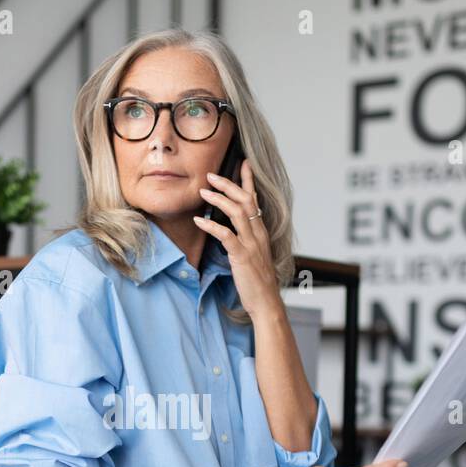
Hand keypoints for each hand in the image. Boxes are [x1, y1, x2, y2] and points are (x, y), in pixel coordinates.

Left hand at [193, 159, 279, 318]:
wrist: (267, 303)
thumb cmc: (258, 282)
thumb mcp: (254, 256)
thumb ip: (246, 241)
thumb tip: (232, 232)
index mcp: (261, 232)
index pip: (255, 200)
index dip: (248, 181)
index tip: (243, 163)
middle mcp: (258, 234)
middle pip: (246, 200)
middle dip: (229, 184)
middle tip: (211, 175)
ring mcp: (251, 244)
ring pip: (237, 213)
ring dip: (219, 200)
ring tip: (203, 191)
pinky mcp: (242, 256)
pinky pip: (226, 235)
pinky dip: (212, 226)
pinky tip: (199, 221)